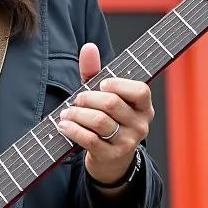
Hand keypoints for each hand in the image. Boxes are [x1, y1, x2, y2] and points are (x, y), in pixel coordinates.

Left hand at [57, 42, 153, 185]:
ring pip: (99, 121)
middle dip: (87, 98)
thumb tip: (88, 47)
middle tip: (76, 99)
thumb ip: (95, 72)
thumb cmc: (108, 121)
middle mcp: (140, 124)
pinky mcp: (111, 156)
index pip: (140, 91)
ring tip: (66, 113)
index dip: (119, 85)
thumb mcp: (103, 96)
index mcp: (143, 106)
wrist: (111, 160)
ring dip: (77, 114)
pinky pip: (89, 139)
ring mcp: (128, 142)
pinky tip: (64, 126)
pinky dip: (73, 130)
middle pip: (112, 103)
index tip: (102, 84)